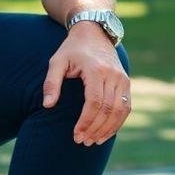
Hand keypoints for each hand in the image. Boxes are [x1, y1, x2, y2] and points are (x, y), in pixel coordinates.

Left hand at [42, 21, 131, 145]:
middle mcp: (112, 74)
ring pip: (120, 110)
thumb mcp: (57, 61)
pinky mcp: (126, 82)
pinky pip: (126, 106)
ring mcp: (122, 78)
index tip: (75, 135)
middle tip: (83, 142)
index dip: (86, 121)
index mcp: (95, 69)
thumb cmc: (72, 49)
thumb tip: (48, 105)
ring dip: (108, 129)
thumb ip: (51, 83)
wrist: (94, 32)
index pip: (94, 102)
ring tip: (94, 141)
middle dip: (95, 129)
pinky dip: (118, 122)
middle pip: (108, 109)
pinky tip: (106, 132)